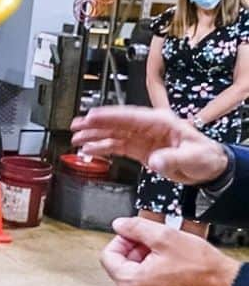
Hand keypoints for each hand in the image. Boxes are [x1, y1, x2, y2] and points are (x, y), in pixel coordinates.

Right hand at [71, 106, 228, 184]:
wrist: (209, 169)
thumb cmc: (205, 157)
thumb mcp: (192, 157)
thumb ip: (172, 158)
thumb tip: (155, 159)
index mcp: (160, 122)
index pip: (130, 117)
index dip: (110, 116)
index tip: (92, 116)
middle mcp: (148, 128)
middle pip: (117, 123)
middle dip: (95, 124)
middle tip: (76, 126)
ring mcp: (143, 138)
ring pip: (113, 134)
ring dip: (95, 136)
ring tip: (76, 138)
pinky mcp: (140, 150)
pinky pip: (117, 146)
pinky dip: (103, 148)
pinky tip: (90, 149)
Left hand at [101, 216, 240, 285]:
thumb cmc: (202, 269)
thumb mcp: (165, 236)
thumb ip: (136, 227)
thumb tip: (120, 225)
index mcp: (130, 283)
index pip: (108, 256)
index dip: (121, 240)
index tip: (133, 234)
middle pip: (122, 267)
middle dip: (135, 251)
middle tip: (152, 242)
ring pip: (136, 278)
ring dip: (145, 263)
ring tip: (164, 254)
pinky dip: (155, 277)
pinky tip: (171, 268)